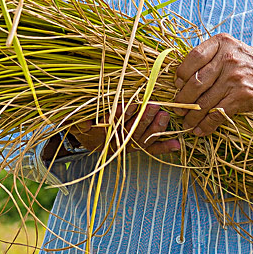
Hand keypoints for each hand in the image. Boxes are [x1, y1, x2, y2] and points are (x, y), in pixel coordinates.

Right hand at [43, 102, 181, 160]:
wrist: (91, 142)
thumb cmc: (84, 128)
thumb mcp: (76, 124)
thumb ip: (77, 123)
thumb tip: (82, 124)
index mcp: (104, 132)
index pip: (113, 122)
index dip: (122, 113)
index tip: (130, 103)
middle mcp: (119, 140)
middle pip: (132, 128)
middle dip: (144, 117)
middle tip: (154, 105)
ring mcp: (130, 145)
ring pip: (144, 137)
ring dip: (155, 128)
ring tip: (165, 117)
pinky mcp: (139, 149)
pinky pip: (152, 150)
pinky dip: (164, 148)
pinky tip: (176, 145)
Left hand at [173, 33, 252, 136]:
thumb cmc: (249, 64)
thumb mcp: (231, 49)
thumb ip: (208, 58)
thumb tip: (178, 79)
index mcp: (222, 43)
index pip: (192, 57)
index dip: (180, 74)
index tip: (177, 84)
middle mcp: (228, 58)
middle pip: (195, 83)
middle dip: (182, 100)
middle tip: (177, 108)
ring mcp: (235, 78)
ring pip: (204, 101)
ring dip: (191, 116)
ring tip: (186, 122)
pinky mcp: (241, 96)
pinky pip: (217, 114)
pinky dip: (206, 125)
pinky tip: (199, 130)